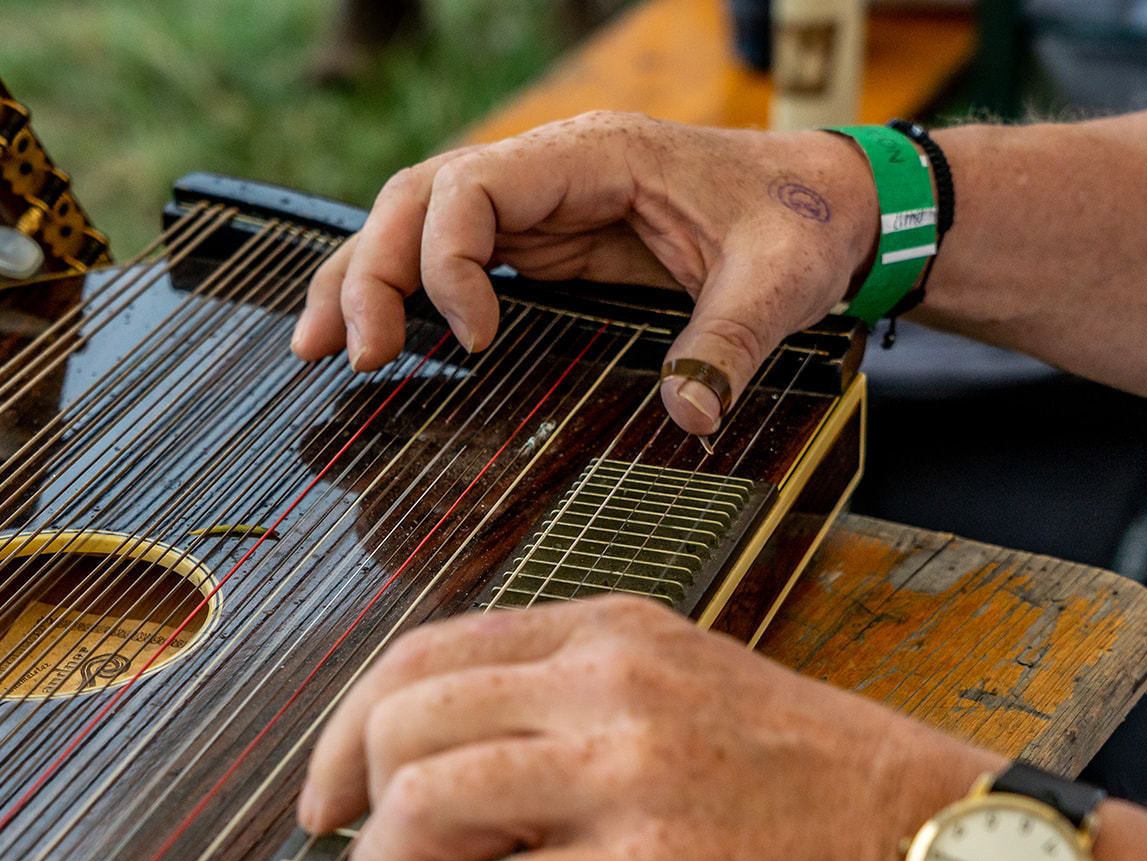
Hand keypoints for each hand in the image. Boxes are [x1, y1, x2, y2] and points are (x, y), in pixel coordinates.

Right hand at [290, 112, 877, 433]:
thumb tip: (687, 417)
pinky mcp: (548, 246)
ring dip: (363, 280)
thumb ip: (729, 344)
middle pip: (419, 199)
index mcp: (595, 157)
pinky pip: (454, 256)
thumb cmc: (801, 222)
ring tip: (316, 350)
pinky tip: (376, 341)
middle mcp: (552, 172)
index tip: (475, 339)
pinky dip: (406, 294)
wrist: (829, 204)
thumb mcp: (778, 280)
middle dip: (372, 274)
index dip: (449, 260)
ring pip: (418, 223)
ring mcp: (543, 208)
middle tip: (351, 357)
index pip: (473, 186)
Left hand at [295, 595, 921, 860]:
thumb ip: (569, 717)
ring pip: (424, 808)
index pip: (427, 651)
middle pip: (403, 723)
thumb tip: (450, 787)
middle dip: (345, 823)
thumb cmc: (813, 785)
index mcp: (610, 632)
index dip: (349, 730)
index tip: (329, 800)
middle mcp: (608, 682)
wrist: (927, 846)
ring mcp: (628, 770)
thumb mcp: (684, 698)